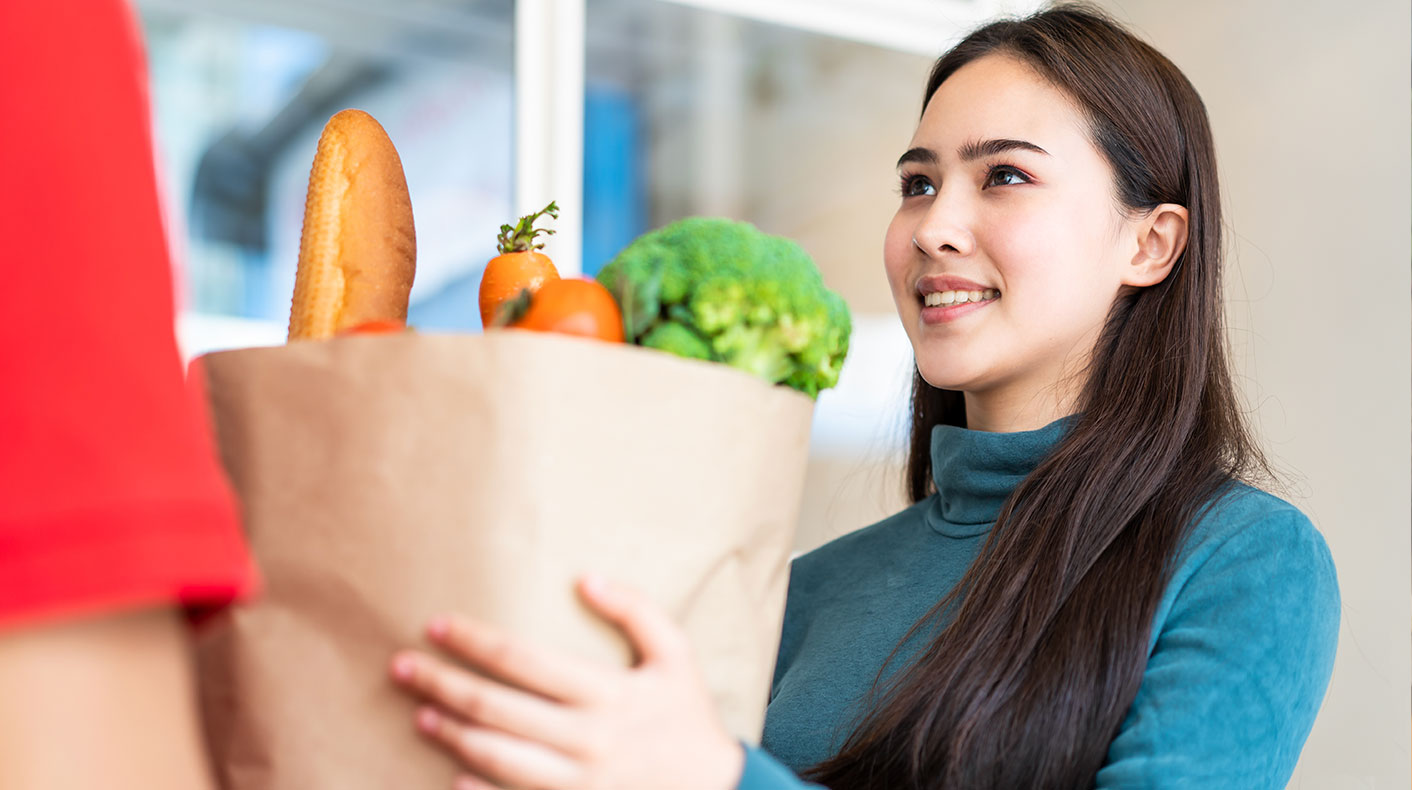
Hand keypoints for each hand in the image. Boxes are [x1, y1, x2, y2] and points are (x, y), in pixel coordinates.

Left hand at [389, 574, 744, 789]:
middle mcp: (586, 738)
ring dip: (450, 734)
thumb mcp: (677, 654)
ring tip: (420, 714)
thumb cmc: (689, 718)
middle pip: (495, 707)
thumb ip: (636, 610)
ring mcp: (577, 781)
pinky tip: (451, 776)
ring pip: (494, 756)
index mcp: (606, 692)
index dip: (474, 640)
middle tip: (401, 667)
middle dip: (441, 684)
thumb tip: (586, 577)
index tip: (436, 626)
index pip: (522, 659)